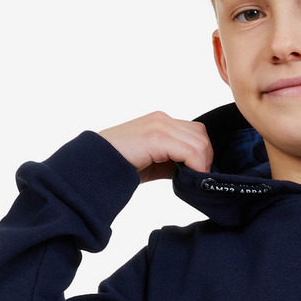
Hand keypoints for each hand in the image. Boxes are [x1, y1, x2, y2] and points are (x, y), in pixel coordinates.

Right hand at [98, 111, 212, 183]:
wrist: (95, 164)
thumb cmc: (121, 166)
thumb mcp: (153, 162)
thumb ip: (172, 162)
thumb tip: (195, 173)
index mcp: (161, 122)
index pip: (196, 132)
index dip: (203, 154)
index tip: (198, 175)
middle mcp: (162, 119)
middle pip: (201, 135)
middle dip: (205, 159)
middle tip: (198, 179)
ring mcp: (159, 125)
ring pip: (199, 142)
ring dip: (202, 164)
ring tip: (193, 181)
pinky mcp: (156, 136)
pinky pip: (190, 150)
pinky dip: (196, 167)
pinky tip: (188, 179)